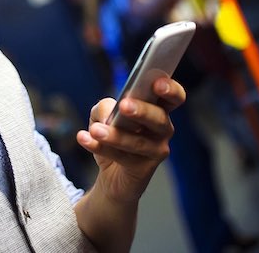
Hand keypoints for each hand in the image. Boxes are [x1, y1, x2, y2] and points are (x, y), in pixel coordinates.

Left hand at [76, 76, 185, 203]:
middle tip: (124, 106)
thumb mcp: (104, 114)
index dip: (170, 89)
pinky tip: (85, 139)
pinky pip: (122, 157)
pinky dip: (101, 148)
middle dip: (142, 111)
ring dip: (115, 135)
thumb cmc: (114, 134)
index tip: (157, 83)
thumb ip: (106, 107)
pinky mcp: (144, 169)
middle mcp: (163, 129)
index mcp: (158, 109)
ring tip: (95, 130)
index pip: (173, 97)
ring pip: (138, 141)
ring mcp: (156, 150)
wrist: (112, 174)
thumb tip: (108, 116)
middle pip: (159, 118)